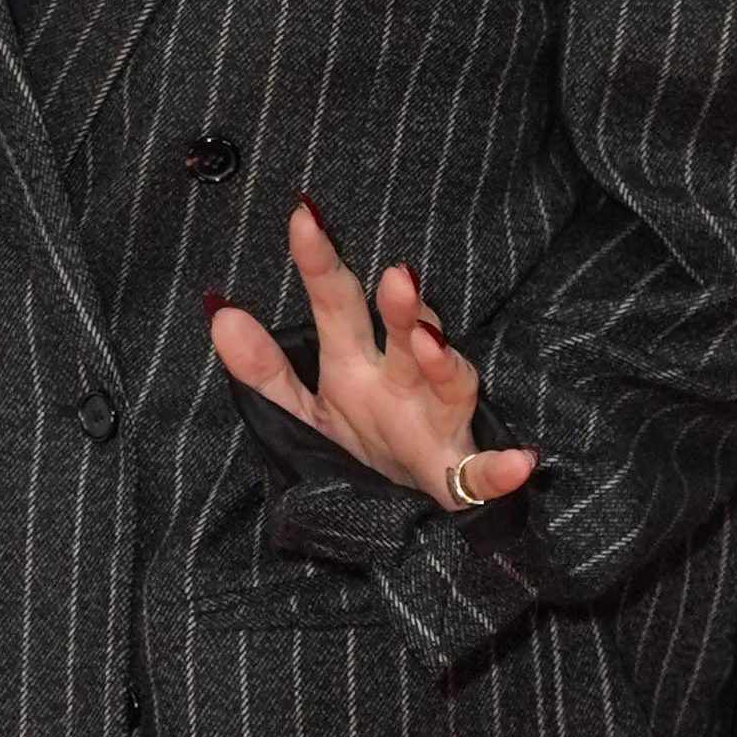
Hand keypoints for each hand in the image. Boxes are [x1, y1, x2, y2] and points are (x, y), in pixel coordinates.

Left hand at [206, 199, 536, 508]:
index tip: (302, 216)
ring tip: (433, 345)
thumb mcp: (301, 412)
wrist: (406, 519)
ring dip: (445, 363)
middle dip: (402, 308)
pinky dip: (501, 470)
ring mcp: (435, 424)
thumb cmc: (360, 448)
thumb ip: (261, 369)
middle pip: (403, 334)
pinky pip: (483, 474)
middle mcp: (399, 383)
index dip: (320, 263)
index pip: (336, 303)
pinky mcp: (460, 478)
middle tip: (396, 277)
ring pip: (448, 384)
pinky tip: (518, 461)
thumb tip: (218, 312)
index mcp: (353, 365)